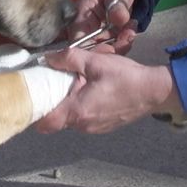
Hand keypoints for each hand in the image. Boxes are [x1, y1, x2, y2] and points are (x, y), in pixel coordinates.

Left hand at [34, 46, 181, 133]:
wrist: (153, 91)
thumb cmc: (125, 77)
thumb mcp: (95, 61)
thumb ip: (68, 58)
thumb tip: (47, 58)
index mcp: (78, 111)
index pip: (44, 123)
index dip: (34, 112)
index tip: (33, 97)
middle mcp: (83, 125)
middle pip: (56, 120)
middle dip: (52, 104)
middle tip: (52, 85)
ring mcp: (94, 129)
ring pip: (70, 120)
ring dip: (68, 105)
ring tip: (74, 86)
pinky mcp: (103, 127)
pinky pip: (84, 120)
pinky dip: (81, 108)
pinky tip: (90, 92)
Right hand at [72, 0, 138, 53]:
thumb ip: (115, 4)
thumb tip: (118, 19)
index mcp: (81, 17)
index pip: (77, 42)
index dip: (91, 51)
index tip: (110, 48)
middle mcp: (86, 29)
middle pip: (92, 51)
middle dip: (112, 48)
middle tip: (128, 35)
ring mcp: (97, 34)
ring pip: (105, 50)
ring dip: (121, 44)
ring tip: (132, 28)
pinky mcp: (108, 37)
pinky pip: (115, 46)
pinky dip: (125, 41)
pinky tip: (132, 28)